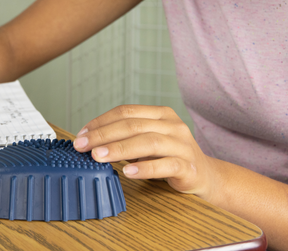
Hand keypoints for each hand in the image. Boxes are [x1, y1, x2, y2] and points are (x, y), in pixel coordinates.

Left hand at [73, 105, 217, 198]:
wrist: (206, 176)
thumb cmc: (169, 156)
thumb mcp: (147, 140)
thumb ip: (126, 136)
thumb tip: (90, 139)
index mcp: (161, 114)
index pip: (126, 112)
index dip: (101, 122)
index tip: (81, 134)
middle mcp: (172, 125)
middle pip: (133, 125)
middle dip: (103, 135)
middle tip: (83, 146)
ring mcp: (182, 145)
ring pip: (148, 142)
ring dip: (119, 149)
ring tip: (98, 156)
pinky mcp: (188, 166)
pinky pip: (165, 165)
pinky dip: (145, 168)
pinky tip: (128, 171)